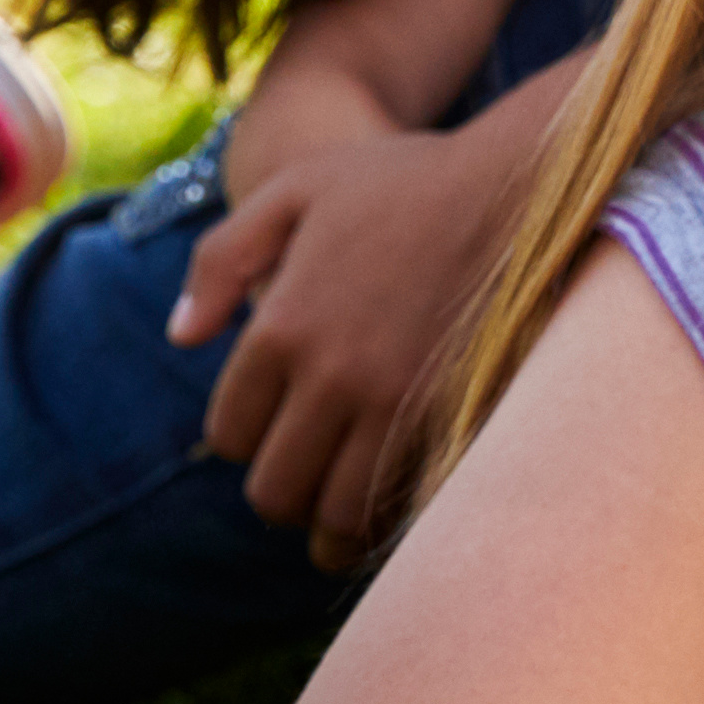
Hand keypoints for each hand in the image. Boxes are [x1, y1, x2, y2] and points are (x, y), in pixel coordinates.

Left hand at [166, 111, 530, 561]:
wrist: (521, 179)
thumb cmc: (405, 179)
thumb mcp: (293, 190)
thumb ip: (220, 260)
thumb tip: (182, 337)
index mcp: (281, 327)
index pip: (232, 433)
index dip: (245, 438)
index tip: (271, 426)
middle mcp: (332, 376)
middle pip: (277, 490)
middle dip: (283, 493)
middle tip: (305, 478)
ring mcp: (397, 401)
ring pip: (339, 513)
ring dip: (333, 524)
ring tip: (344, 514)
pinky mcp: (455, 414)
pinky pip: (407, 499)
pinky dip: (392, 514)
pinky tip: (397, 500)